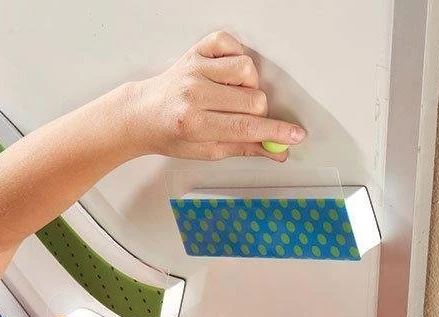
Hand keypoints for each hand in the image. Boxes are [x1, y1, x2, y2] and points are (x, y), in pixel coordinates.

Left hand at [131, 31, 304, 160]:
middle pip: (252, 99)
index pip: (245, 127)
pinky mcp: (196, 50)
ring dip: (247, 85)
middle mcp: (193, 93)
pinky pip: (233, 44)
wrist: (144, 114)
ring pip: (247, 70)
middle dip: (256, 112)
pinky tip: (226, 75)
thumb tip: (275, 151)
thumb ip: (242, 148)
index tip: (294, 135)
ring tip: (232, 96)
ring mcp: (195, 69)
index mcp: (193, 124)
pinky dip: (236, 58)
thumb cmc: (171, 134)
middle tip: (241, 117)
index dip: (274, 132)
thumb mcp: (205, 151)